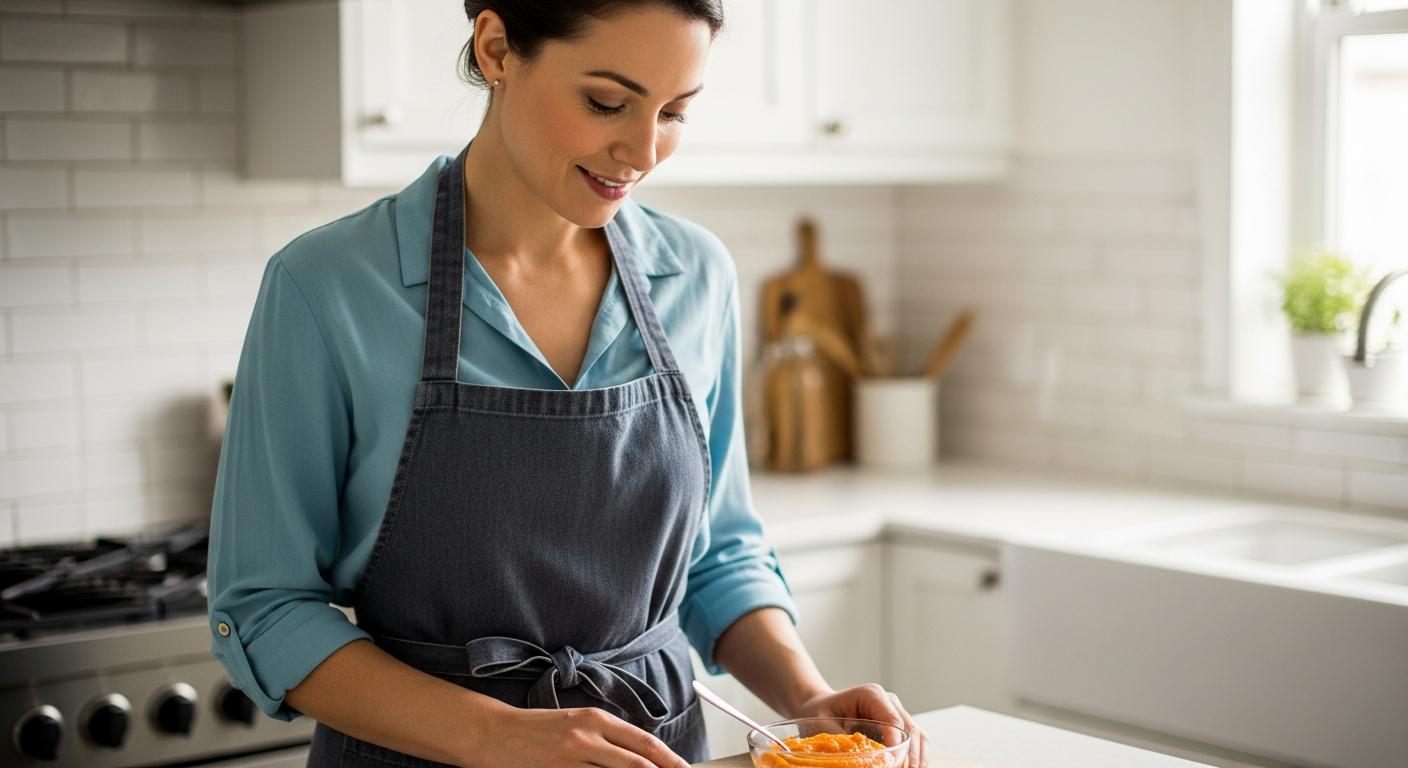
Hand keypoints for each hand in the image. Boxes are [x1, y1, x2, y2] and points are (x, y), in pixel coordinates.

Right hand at [467, 704, 689, 767]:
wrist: (493, 733)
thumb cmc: (538, 729)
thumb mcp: (577, 722)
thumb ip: (608, 737)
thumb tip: (643, 756)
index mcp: (596, 719)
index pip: (645, 743)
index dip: (671, 761)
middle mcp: (587, 738)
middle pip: (638, 765)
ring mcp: (571, 760)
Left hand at [795, 684, 928, 767]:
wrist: (821, 708)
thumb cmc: (820, 714)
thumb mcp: (823, 725)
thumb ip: (841, 742)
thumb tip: (857, 760)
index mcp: (872, 695)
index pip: (894, 720)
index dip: (898, 745)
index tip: (893, 763)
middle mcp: (889, 702)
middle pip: (911, 731)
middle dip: (909, 757)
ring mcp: (897, 714)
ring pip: (919, 737)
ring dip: (916, 759)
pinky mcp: (900, 728)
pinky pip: (917, 744)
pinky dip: (916, 759)